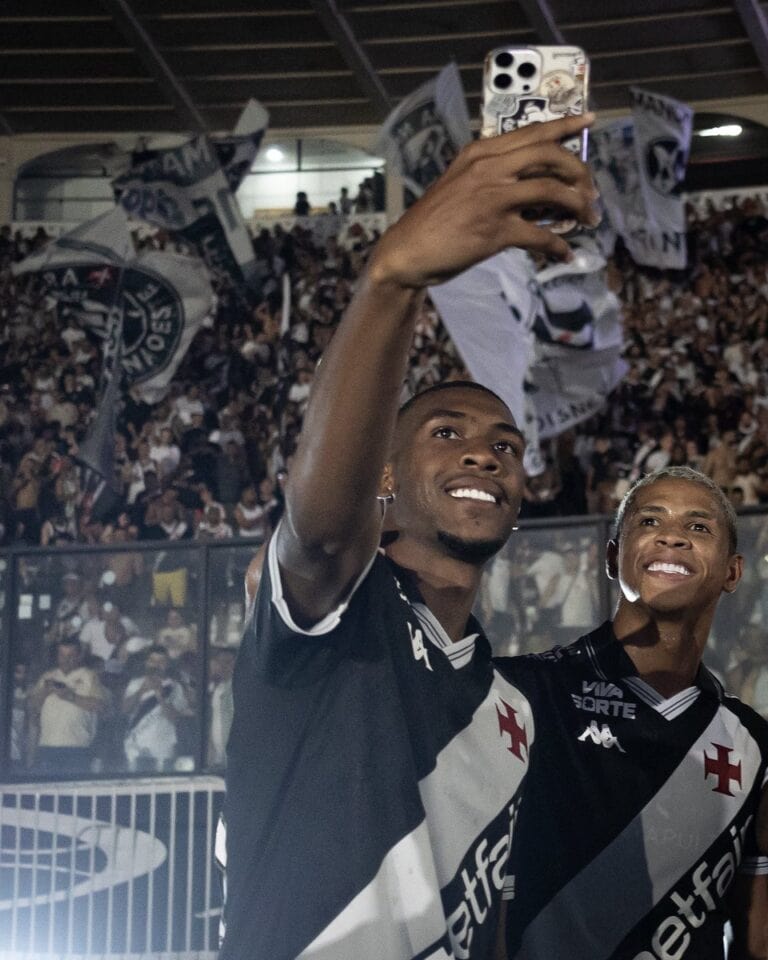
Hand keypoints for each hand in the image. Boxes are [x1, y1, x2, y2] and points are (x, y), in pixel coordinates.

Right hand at [369, 113, 597, 288]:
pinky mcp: (495, 231)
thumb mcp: (461, 184)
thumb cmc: (435, 221)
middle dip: (579, 170)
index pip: (531, 131)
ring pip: (552, 191)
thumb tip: (537, 188)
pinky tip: (566, 253)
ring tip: (589, 219)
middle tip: (591, 190)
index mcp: (481, 152)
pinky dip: (558, 246)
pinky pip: (540, 236)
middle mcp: (488, 168)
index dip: (565, 126)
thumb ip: (494, 177)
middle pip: (549, 155)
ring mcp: (493, 198)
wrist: (407, 252)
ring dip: (578, 206)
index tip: (588, 121)